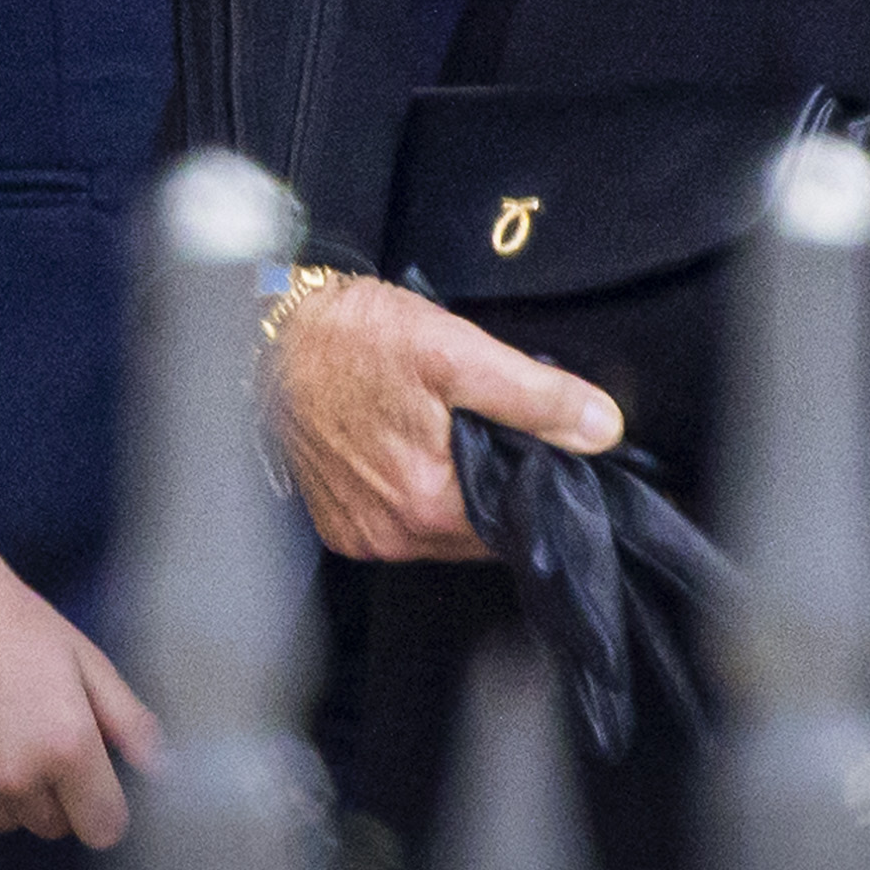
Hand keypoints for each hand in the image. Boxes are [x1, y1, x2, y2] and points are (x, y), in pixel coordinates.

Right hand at [0, 546, 164, 841]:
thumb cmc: (11, 622)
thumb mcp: (84, 658)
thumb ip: (127, 719)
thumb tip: (160, 767)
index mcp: (66, 746)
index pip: (103, 828)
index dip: (103, 805)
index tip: (93, 782)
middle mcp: (16, 777)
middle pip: (54, 826)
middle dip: (56, 794)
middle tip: (38, 735)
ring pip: (7, 819)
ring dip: (10, 792)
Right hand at [259, 272, 618, 562]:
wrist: (268, 333)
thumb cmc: (354, 338)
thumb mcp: (457, 351)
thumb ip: (536, 396)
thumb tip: (601, 429)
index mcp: (425, 506)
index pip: (513, 526)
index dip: (536, 488)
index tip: (544, 455)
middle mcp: (389, 536)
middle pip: (475, 532)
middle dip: (494, 488)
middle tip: (494, 431)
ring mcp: (356, 533)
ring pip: (437, 528)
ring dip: (453, 491)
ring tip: (450, 433)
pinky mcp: (332, 522)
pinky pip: (396, 521)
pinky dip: (413, 492)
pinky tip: (411, 447)